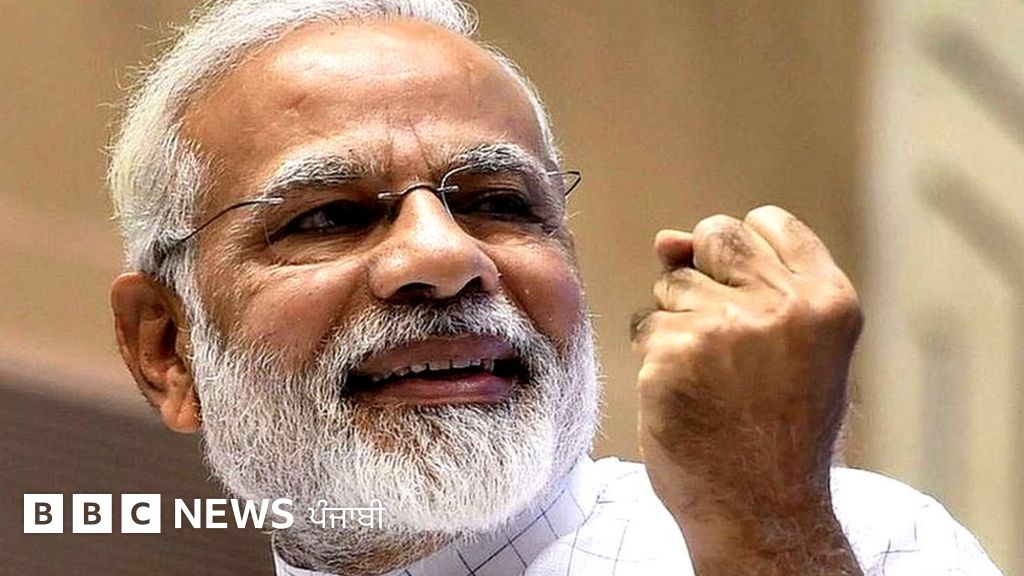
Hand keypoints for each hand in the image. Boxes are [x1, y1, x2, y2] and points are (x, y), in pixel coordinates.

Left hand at [633, 206, 863, 573]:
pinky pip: (646, 325)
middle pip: (714, 235)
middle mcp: (782, 305)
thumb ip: (745, 281)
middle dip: (704, 274)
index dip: (745, 256)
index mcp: (828, 300)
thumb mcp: (792, 347)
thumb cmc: (777, 427)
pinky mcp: (675, 352)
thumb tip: (665, 240)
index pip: (768, 223)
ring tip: (711, 377)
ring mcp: (726, 327)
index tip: (750, 298)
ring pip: (673, 284)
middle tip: (725, 340)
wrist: (762, 509)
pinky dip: (655, 357)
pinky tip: (683, 394)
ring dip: (678, 323)